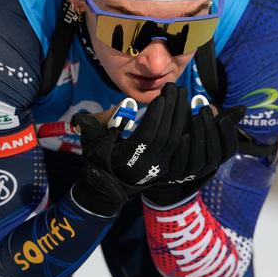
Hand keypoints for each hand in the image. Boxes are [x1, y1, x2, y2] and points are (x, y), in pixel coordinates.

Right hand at [71, 83, 190, 214]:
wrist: (108, 189)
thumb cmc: (99, 162)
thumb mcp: (92, 144)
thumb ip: (93, 127)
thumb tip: (90, 115)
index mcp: (130, 159)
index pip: (148, 135)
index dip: (156, 116)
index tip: (161, 96)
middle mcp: (149, 164)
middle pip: (166, 134)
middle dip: (173, 110)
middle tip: (176, 87)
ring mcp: (160, 166)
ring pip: (176, 139)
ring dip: (181, 115)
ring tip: (182, 94)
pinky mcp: (166, 164)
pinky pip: (180, 144)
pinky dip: (184, 127)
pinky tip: (187, 111)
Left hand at [142, 104, 245, 206]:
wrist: (169, 161)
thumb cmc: (194, 138)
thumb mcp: (208, 129)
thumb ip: (222, 120)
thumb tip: (243, 108)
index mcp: (218, 157)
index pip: (230, 149)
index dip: (228, 135)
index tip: (223, 118)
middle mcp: (208, 167)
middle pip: (214, 153)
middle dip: (211, 130)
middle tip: (204, 111)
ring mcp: (192, 173)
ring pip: (200, 160)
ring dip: (199, 137)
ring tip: (194, 118)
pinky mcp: (176, 173)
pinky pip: (182, 164)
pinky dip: (185, 149)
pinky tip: (183, 134)